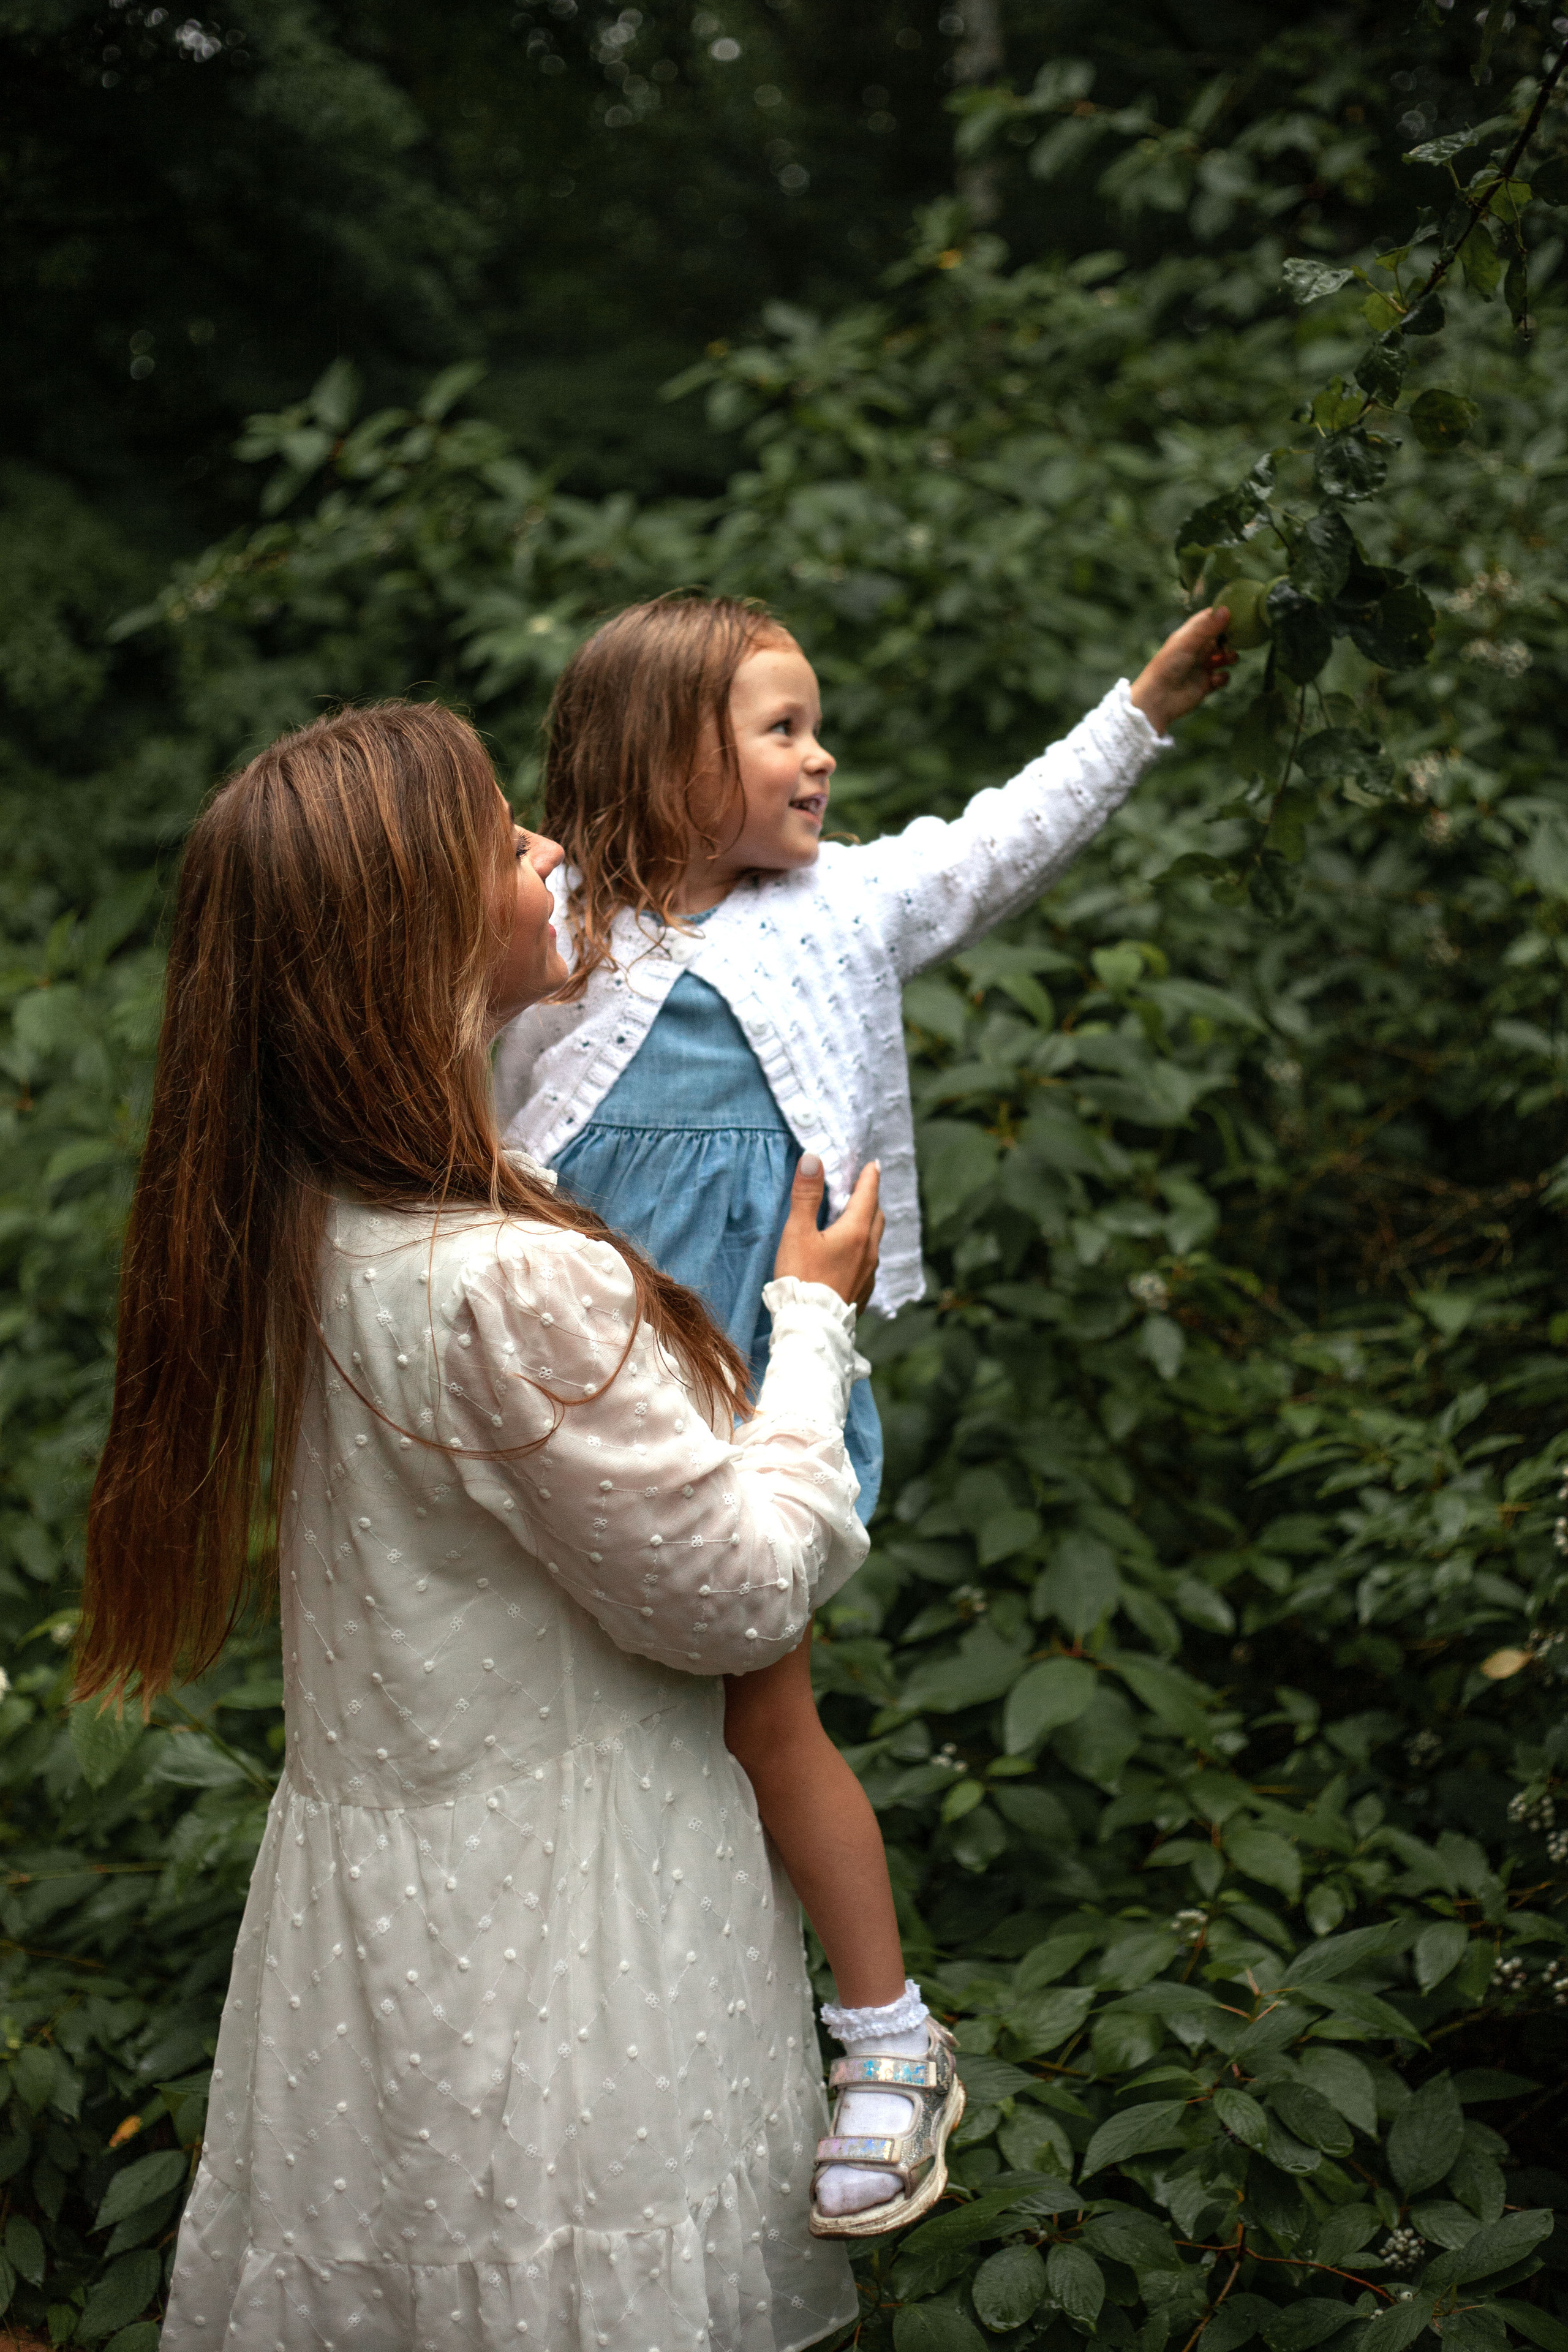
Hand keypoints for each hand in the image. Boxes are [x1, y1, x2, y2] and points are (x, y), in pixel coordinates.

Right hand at [774, 1155, 882, 1311]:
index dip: (870, 1176)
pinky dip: (863, 1249)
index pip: (868, 1194)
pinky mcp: (863, 1292)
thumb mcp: (798, 1232)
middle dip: (871, 1199)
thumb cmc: (802, 1277)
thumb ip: (806, 1195)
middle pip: (877, 1216)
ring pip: (874, 1240)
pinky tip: (850, 1255)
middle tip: (863, 1189)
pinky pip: (869, 1262)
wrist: (811, 1326)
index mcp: (857, 1232)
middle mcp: (870, 1251)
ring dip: (868, 1225)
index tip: (873, 1164)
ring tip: (855, 1219)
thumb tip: (813, 1159)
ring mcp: (869, 1273)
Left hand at [1129, 606, 1236, 734]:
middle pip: (1221, 637)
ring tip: (1229, 657)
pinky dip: (1223, 678)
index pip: (1209, 619)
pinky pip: (1222, 678)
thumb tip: (1226, 610)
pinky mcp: (1206, 684)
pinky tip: (1215, 679)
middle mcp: (1197, 649)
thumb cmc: (1168, 666)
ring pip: (1224, 657)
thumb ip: (1207, 627)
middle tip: (1239, 638)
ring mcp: (1202, 667)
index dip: (1223, 615)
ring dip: (1230, 656)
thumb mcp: (1187, 642)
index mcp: (1190, 635)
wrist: (1158, 698)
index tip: (1239, 612)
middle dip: (1231, 637)